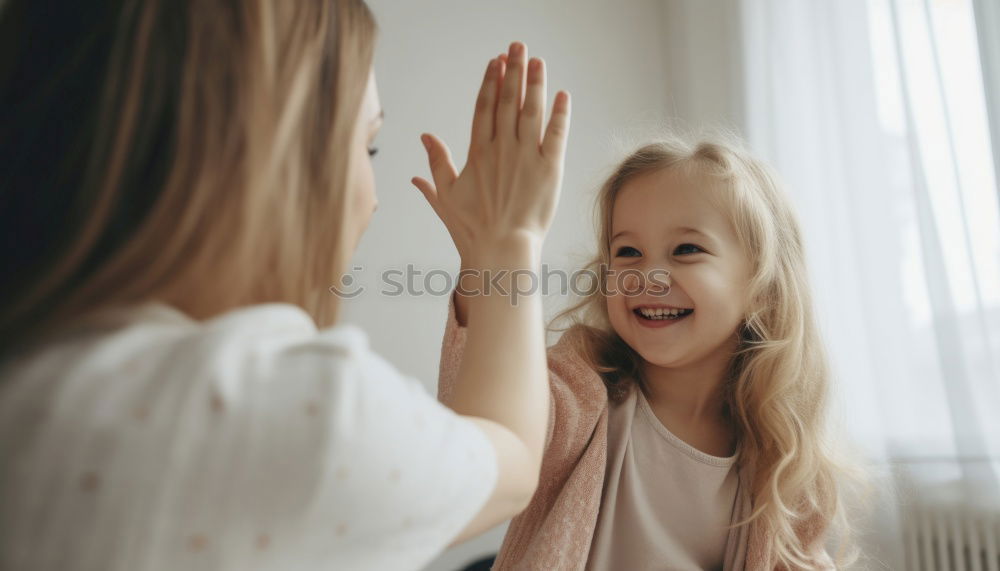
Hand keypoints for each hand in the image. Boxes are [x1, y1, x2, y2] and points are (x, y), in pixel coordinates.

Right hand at [412, 42, 570, 261]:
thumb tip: (425, 138)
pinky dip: (560, 114)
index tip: (495, 62)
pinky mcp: (549, 169)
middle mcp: (502, 149)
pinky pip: (556, 135)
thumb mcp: (445, 195)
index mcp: (478, 153)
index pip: (484, 107)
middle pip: (507, 101)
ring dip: (534, 83)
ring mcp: (527, 157)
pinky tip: (561, 95)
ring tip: (537, 60)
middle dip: (513, 70)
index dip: (490, 82)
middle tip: (517, 47)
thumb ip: (436, 163)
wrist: (500, 250)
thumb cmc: (471, 229)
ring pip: (531, 111)